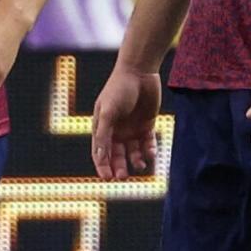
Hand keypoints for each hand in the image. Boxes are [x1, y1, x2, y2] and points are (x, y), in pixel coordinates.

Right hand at [90, 64, 161, 179]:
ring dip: (135, 161)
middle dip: (119, 167)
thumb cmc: (119, 90)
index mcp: (102, 127)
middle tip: (123, 177)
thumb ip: (103, 134)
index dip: (102, 166)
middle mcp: (116, 130)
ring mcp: (132, 128)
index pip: (100, 152)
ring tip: (140, 165)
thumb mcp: (108, 112)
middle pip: (117, 155)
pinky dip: (149, 150)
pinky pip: (148, 143)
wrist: (139, 72)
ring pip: (133, 152)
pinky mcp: (147, 125)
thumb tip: (99, 157)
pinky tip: (151, 154)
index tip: (107, 178)